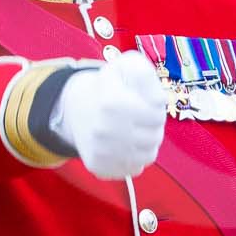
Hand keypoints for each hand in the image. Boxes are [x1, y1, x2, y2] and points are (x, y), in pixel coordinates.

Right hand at [52, 52, 166, 179]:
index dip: (157, 109)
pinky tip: (125, 145)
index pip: (157, 116)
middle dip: (154, 126)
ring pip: (148, 155)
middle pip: (155, 137)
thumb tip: (159, 99)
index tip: (147, 103)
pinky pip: (134, 168)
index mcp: (112, 102)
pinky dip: (135, 157)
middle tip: (142, 118)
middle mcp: (104, 130)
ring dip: (147, 143)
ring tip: (135, 130)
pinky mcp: (99, 167)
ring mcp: (101, 152)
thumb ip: (145, 74)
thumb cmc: (108, 87)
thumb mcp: (125, 67)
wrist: (75, 108)